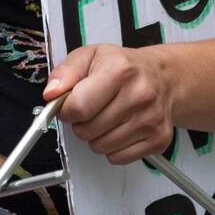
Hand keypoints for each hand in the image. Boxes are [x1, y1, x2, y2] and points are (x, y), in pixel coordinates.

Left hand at [43, 43, 172, 165]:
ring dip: (96, 136)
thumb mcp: (90, 56)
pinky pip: (118, 158)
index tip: (69, 105)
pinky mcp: (159, 139)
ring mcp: (151, 119)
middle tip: (91, 109)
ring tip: (107, 117)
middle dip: (81, 123)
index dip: (66, 110)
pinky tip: (120, 128)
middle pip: (87, 130)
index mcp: (120, 70)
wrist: (162, 77)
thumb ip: (66, 72)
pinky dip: (113, 148)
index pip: (79, 107)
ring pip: (100, 147)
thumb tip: (51, 94)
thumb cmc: (124, 67)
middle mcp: (140, 95)